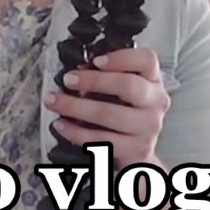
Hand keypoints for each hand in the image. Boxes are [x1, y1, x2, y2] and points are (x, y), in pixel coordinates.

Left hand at [44, 48, 169, 167]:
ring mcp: (148, 127)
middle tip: (68, 80)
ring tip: (54, 102)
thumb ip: (107, 76)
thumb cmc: (125, 113)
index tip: (96, 61)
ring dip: (75, 107)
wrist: (137, 151)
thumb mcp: (123, 90)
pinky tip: (62, 125)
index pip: (147, 60)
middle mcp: (155, 102)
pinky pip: (101, 139)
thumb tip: (77, 71)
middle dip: (93, 80)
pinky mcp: (136, 149)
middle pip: (128, 86)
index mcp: (153, 80)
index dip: (121, 58)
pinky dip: (76, 132)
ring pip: (109, 114)